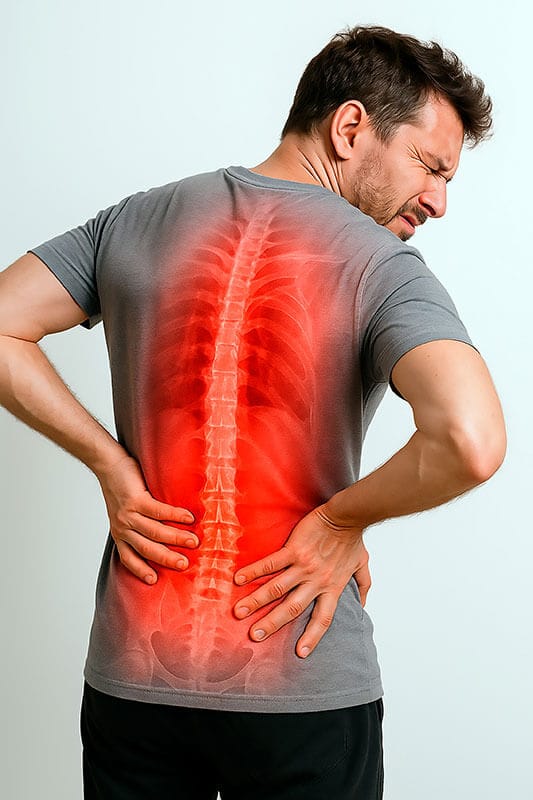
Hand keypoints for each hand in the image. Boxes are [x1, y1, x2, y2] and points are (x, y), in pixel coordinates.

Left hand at [96, 452, 196, 583]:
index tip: (154, 581)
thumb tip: (163, 535)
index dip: (140, 570)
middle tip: (185, 565)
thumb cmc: (121, 487)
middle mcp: (123, 527)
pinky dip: (176, 516)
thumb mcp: (123, 512)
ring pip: (155, 532)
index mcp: (120, 533)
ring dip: (176, 538)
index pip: (128, 558)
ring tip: (194, 542)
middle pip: (146, 549)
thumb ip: (138, 525)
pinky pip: (159, 512)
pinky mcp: (136, 500)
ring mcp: (129, 514)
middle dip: (167, 559)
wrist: (108, 465)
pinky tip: (189, 518)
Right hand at [233, 505, 370, 657]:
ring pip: (277, 588)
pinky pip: (272, 563)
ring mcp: (304, 566)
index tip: (301, 654)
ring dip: (257, 601)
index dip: (312, 637)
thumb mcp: (362, 565)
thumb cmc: (353, 538)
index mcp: (332, 588)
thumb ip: (362, 586)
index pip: (322, 619)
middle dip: (272, 624)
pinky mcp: (294, 549)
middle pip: (293, 609)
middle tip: (254, 637)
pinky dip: (255, 571)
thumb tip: (363, 604)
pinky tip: (239, 578)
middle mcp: (316, 581)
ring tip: (239, 612)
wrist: (347, 515)